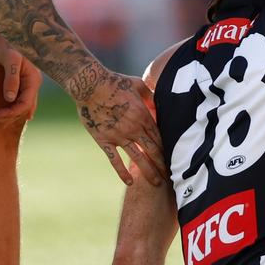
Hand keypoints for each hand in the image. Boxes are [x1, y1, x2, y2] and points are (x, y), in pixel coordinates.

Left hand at [0, 28, 40, 122]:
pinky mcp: (20, 78)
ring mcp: (27, 81)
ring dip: (10, 113)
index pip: (25, 104)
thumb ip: (11, 78)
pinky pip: (19, 98)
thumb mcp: (10, 57)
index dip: (11, 113)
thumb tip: (9, 98)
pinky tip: (6, 112)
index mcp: (33, 78)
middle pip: (24, 107)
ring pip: (22, 104)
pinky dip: (12, 107)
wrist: (5, 26)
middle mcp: (32, 82)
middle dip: (9, 116)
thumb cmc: (7, 39)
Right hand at [71, 64, 165, 185]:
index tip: (174, 158)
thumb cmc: (114, 81)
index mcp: (144, 116)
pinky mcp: (104, 140)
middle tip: (172, 176)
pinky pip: (115, 160)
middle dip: (163, 164)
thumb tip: (159, 99)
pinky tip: (130, 182)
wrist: (90, 84)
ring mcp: (119, 136)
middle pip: (153, 150)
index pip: (160, 137)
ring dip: (149, 171)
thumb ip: (150, 94)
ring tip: (157, 183)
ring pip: (138, 158)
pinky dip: (122, 172)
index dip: (168, 149)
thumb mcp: (138, 84)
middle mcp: (134, 129)